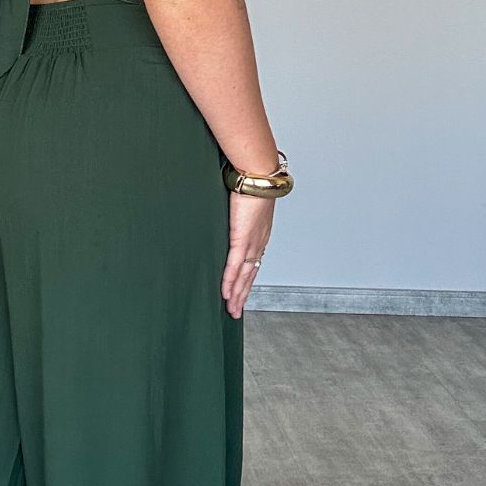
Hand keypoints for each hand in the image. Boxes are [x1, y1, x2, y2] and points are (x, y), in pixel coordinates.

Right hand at [221, 190, 274, 318]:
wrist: (258, 175)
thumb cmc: (252, 182)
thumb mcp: (245, 201)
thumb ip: (237, 211)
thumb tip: (228, 211)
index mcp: (260, 234)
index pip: (254, 263)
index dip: (247, 280)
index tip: (242, 291)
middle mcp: (258, 242)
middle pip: (250, 275)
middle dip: (242, 295)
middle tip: (235, 311)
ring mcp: (250, 242)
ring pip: (243, 276)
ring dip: (236, 294)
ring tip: (230, 310)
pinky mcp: (242, 239)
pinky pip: (234, 266)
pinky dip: (229, 281)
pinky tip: (224, 293)